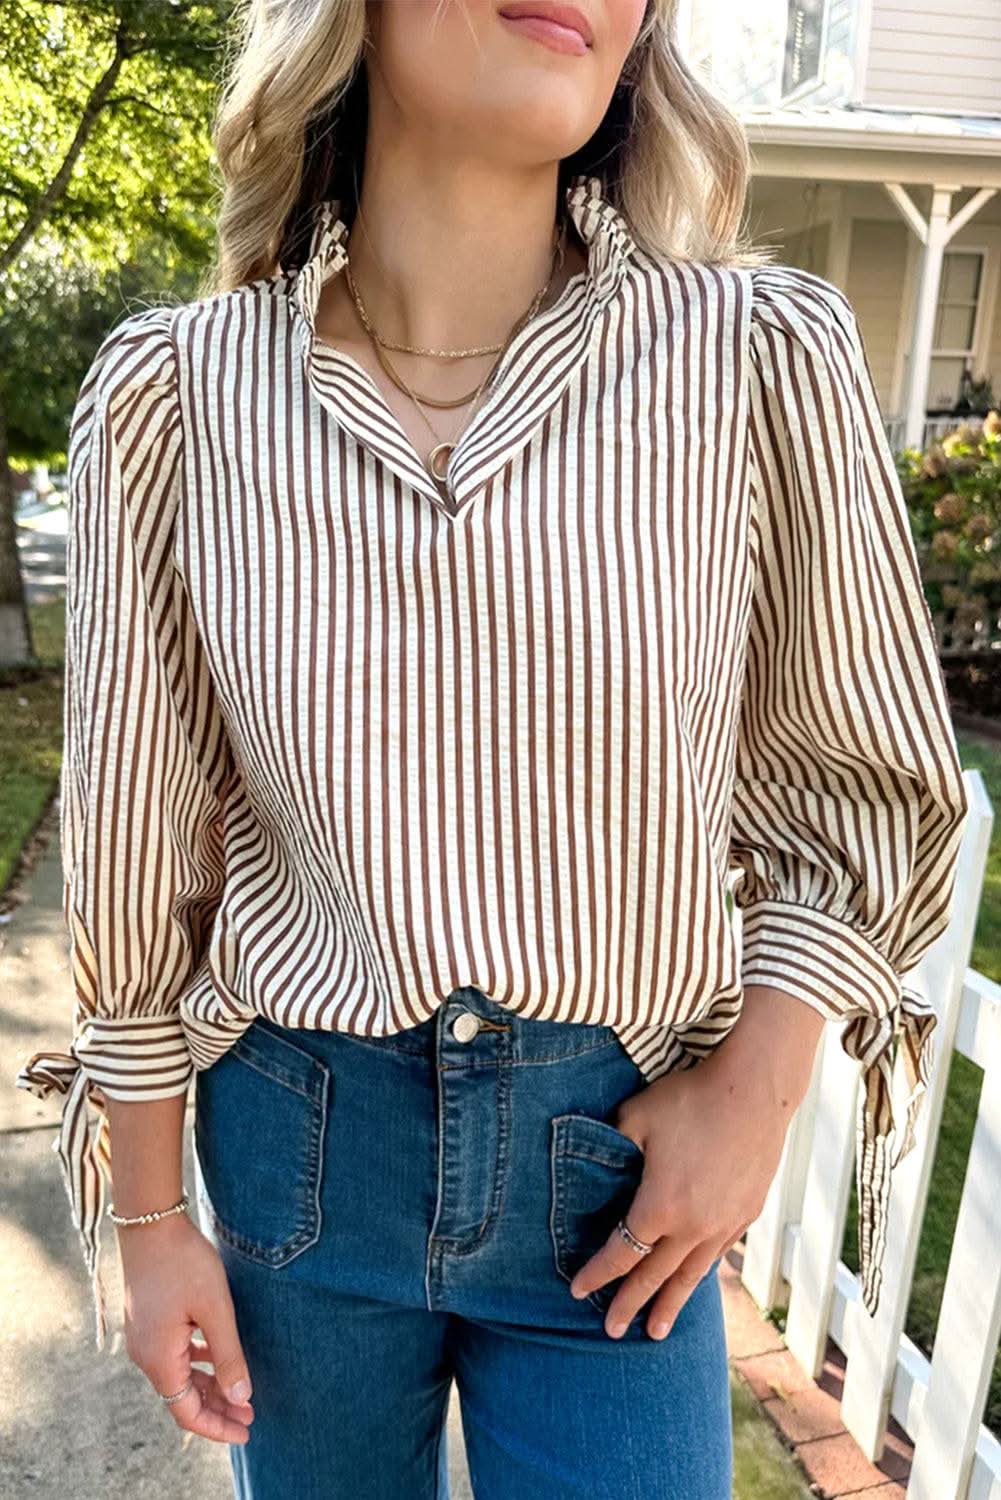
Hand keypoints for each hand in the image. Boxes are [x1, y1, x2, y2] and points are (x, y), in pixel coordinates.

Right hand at [116, 1211, 254, 1444]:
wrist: (150, 1223)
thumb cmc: (184, 1263)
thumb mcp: (215, 1309)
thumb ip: (228, 1355)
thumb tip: (241, 1398)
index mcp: (160, 1360)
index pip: (187, 1412)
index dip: (217, 1427)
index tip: (247, 1431)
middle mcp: (146, 1356)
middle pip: (182, 1398)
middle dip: (217, 1409)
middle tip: (251, 1414)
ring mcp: (144, 1338)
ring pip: (179, 1377)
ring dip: (208, 1387)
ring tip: (240, 1391)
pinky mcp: (148, 1321)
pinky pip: (173, 1356)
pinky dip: (197, 1364)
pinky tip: (216, 1357)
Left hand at [567, 985, 824, 1339]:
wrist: (754, 1092)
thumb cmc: (691, 1099)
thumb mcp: (637, 1117)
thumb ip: (612, 1144)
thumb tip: (596, 1158)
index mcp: (659, 1207)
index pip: (620, 1253)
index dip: (597, 1274)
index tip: (577, 1291)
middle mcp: (691, 1227)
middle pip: (653, 1276)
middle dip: (628, 1304)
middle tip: (610, 1332)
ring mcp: (722, 1224)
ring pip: (689, 1275)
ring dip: (670, 1304)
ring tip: (656, 1332)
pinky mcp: (745, 1214)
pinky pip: (716, 1254)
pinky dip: (699, 1273)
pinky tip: (693, 1281)